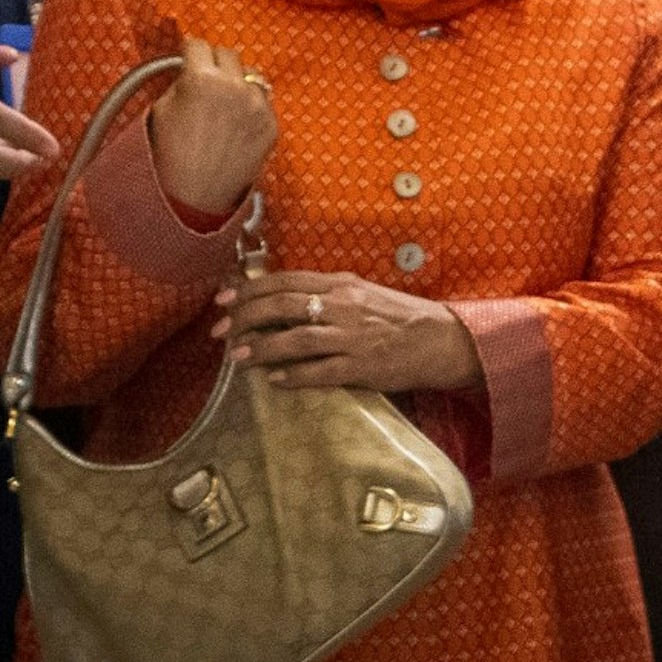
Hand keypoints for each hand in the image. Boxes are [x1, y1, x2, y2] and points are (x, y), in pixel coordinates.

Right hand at [149, 37, 279, 218]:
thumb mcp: (160, 109)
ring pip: (250, 76)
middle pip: (228, 54)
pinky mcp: (271, 125)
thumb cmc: (168, 157)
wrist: (192, 200)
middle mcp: (235, 87)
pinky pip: (262, 103)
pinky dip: (250, 107)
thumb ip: (181, 82)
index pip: (199, 44)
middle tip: (205, 81)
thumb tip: (192, 70)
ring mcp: (258, 106)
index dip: (190, 52)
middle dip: (215, 64)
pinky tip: (233, 126)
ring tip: (221, 106)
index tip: (188, 57)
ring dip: (237, 83)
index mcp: (202, 78)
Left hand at [215, 270, 485, 395]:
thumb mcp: (362, 294)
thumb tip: (281, 303)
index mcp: (343, 284)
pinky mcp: (362, 366)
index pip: (286, 281)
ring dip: (261, 348)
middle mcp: (345, 305)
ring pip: (296, 339)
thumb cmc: (400, 317)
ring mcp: (353, 337)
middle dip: (245, 318)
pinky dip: (292, 376)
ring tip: (237, 358)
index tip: (223, 301)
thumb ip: (326, 295)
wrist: (442, 340)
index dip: (250, 290)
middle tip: (219, 332)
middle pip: (283, 306)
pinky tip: (273, 380)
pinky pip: (319, 372)